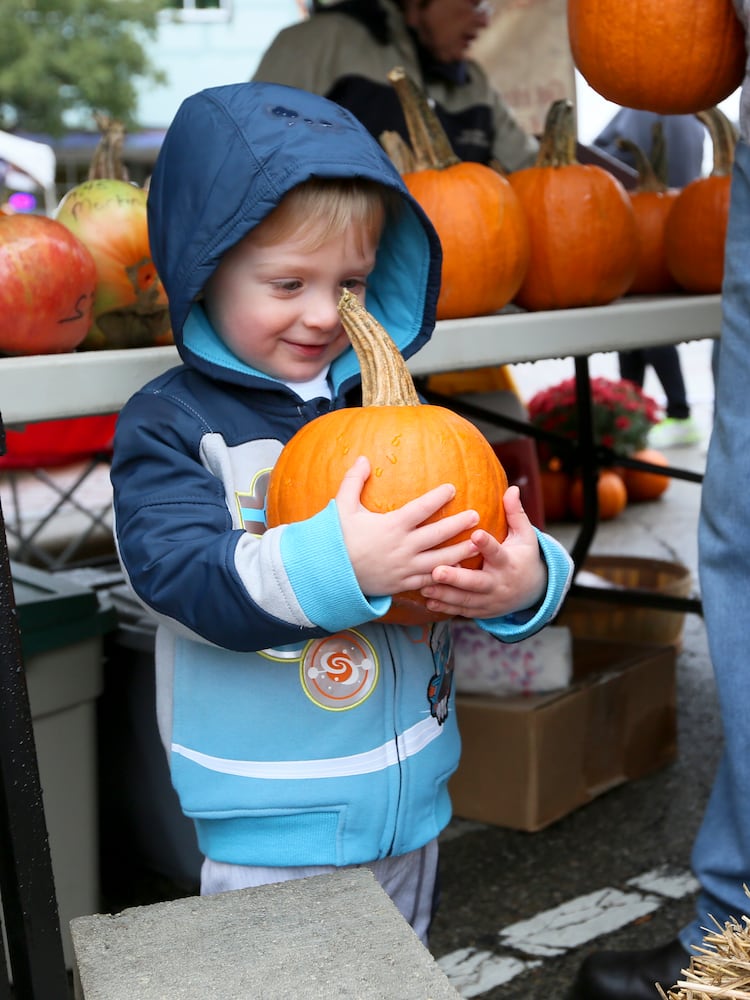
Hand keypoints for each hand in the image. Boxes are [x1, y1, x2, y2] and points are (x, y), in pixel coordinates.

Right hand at [335, 456, 481, 596]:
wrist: (329, 575)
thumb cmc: (337, 538)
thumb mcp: (342, 507)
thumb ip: (353, 481)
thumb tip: (363, 458)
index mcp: (391, 526)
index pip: (421, 509)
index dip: (438, 497)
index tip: (452, 488)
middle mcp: (402, 547)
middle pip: (438, 534)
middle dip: (458, 524)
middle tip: (476, 516)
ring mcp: (405, 568)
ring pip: (440, 560)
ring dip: (460, 552)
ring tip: (478, 544)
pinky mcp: (403, 584)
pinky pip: (429, 580)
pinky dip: (445, 574)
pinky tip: (459, 569)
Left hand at [420, 485, 546, 619]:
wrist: (531, 592)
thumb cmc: (523, 556)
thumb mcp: (525, 536)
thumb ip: (515, 514)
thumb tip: (512, 488)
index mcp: (508, 563)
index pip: (497, 552)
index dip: (487, 544)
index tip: (476, 534)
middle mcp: (498, 583)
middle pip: (477, 582)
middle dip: (457, 578)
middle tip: (437, 570)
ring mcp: (489, 600)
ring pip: (466, 599)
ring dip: (445, 594)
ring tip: (425, 585)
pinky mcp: (481, 610)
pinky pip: (462, 610)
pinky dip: (446, 607)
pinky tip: (429, 601)